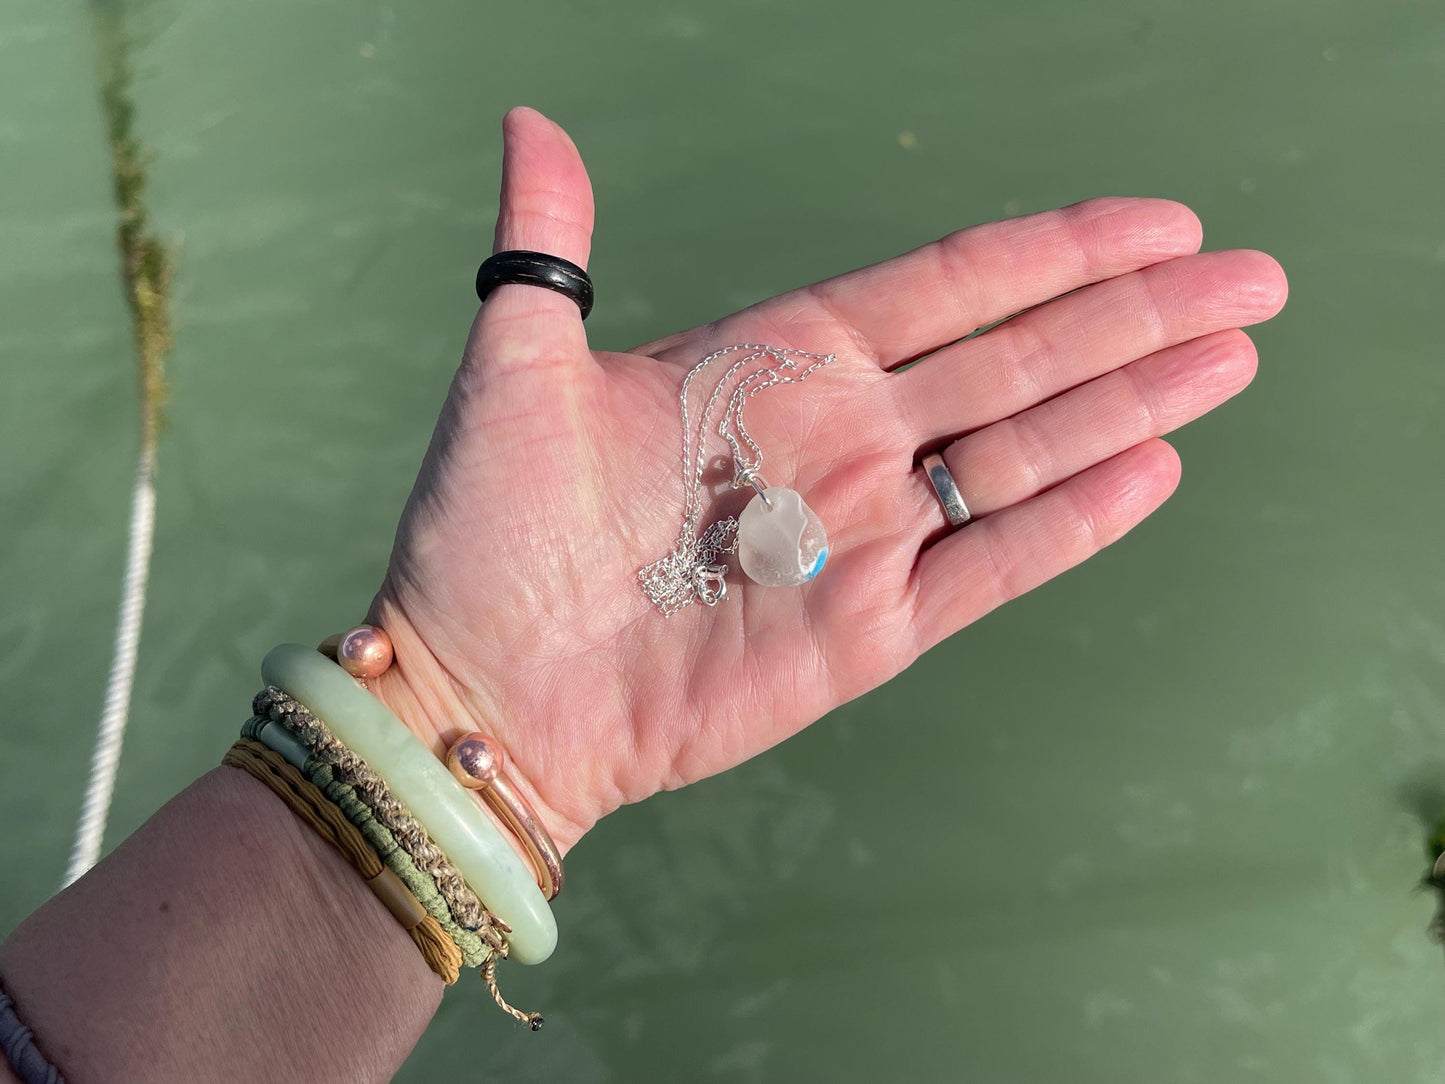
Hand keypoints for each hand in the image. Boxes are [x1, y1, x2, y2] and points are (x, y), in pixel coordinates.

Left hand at [364, 107, 1286, 850]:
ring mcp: (865, 535)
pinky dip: (1073, 520)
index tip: (1156, 222)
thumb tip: (531, 117)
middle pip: (1019, 359)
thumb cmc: (490, 529)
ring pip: (1027, 452)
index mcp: (778, 362)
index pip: (949, 287)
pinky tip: (1152, 466)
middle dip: (1136, 315)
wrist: (488, 686)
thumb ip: (549, 246)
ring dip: (1132, 401)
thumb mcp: (516, 367)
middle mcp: (840, 438)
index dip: (1056, 250)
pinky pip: (993, 564)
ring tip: (1232, 354)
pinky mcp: (870, 630)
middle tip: (1250, 274)